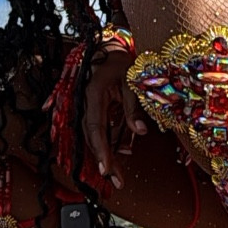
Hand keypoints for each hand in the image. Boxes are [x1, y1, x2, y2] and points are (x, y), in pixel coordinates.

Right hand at [82, 49, 146, 188]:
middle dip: (103, 160)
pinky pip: (99, 131)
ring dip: (105, 156)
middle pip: (92, 137)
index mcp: (94, 94)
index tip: (106, 168)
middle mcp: (87, 103)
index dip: (100, 150)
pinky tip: (118, 157)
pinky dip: (107, 145)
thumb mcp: (132, 81)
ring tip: (117, 176)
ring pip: (94, 137)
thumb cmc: (122, 60)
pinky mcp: (95, 110)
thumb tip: (140, 131)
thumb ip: (134, 107)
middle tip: (116, 180)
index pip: (96, 127)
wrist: (111, 47)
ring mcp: (89, 107)